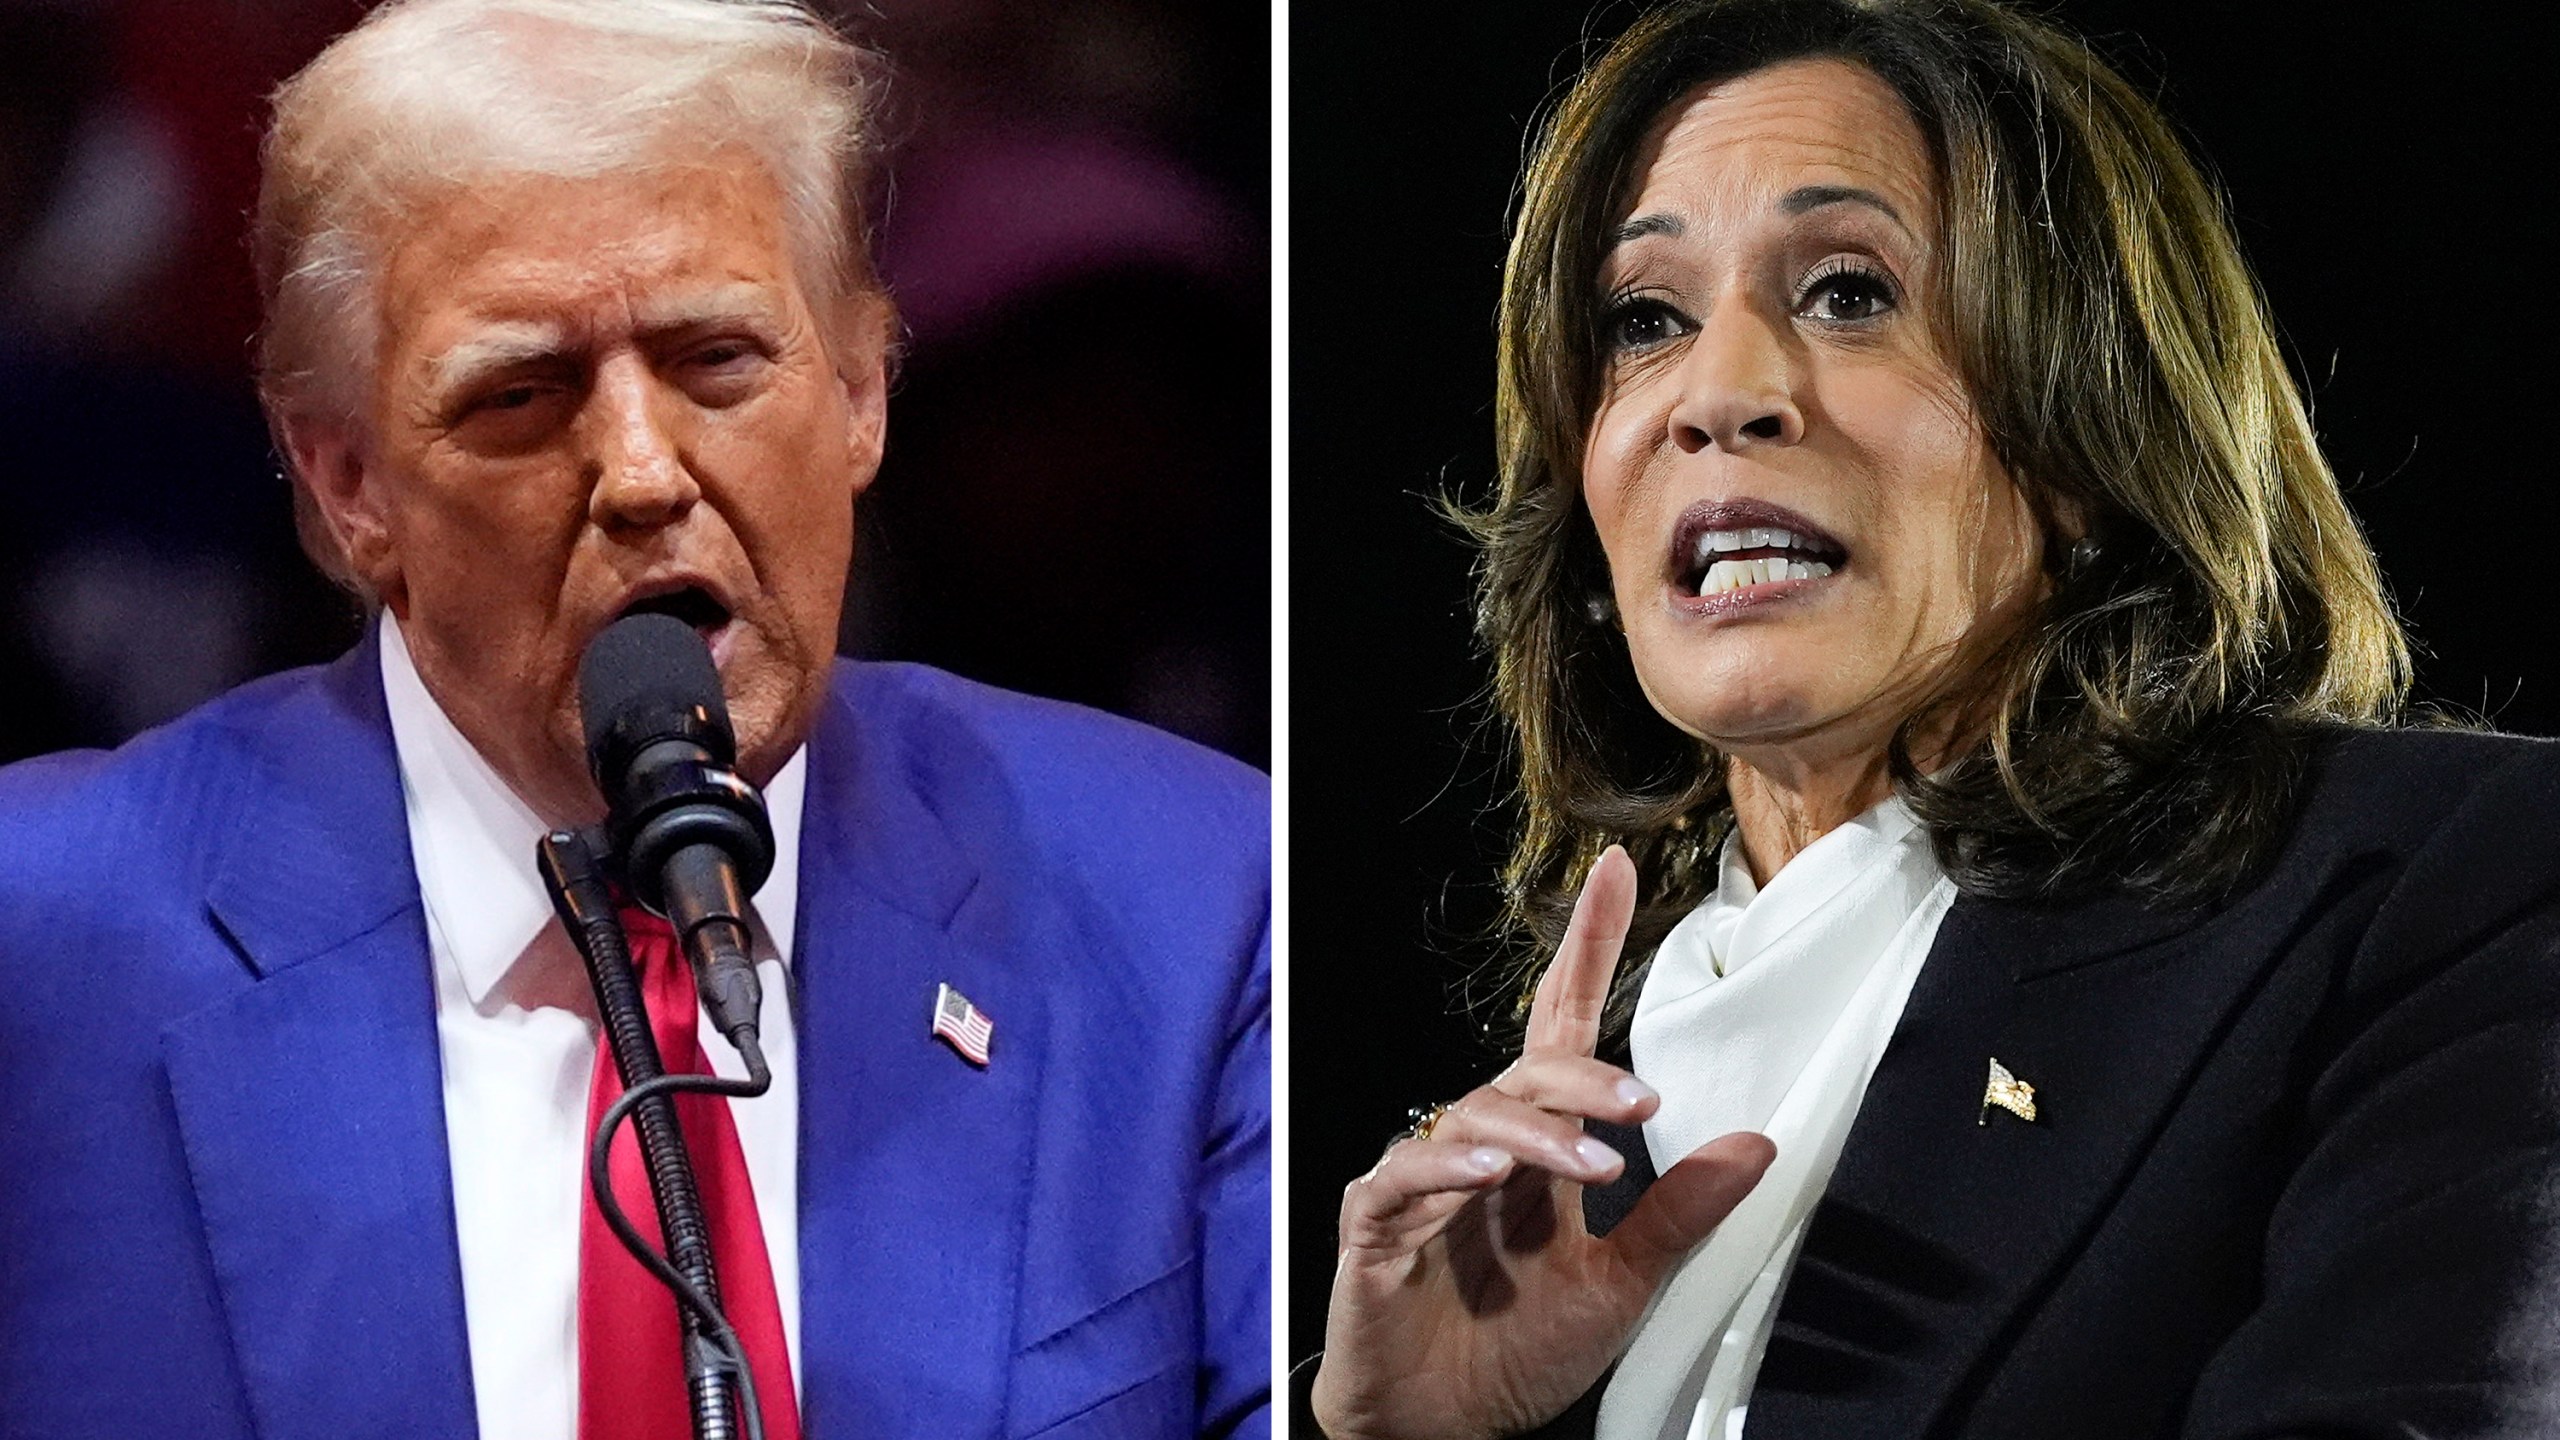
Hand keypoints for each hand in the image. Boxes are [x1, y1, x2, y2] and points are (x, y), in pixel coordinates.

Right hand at [1309, 847, 1775, 1439]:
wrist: (1440, 1433)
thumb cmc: (1516, 1353)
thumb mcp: (1623, 1285)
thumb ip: (1680, 1213)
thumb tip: (1762, 1142)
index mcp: (1540, 1150)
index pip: (1565, 1030)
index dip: (1591, 951)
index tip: (1620, 873)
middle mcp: (1483, 1148)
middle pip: (1529, 1071)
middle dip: (1585, 1077)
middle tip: (1642, 1106)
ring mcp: (1425, 1180)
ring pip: (1476, 1117)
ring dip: (1537, 1134)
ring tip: (1592, 1166)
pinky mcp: (1375, 1224)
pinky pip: (1405, 1175)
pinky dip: (1447, 1168)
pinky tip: (1489, 1176)